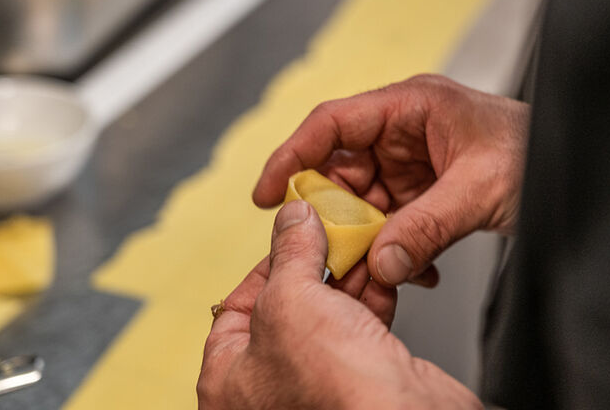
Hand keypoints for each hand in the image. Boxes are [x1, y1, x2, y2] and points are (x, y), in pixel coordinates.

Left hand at [197, 200, 480, 408]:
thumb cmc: (333, 389)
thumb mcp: (292, 298)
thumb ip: (290, 252)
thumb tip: (293, 219)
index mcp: (230, 381)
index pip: (233, 310)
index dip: (262, 268)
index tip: (287, 240)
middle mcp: (269, 390)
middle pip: (287, 309)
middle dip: (313, 269)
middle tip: (326, 237)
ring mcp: (317, 388)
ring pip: (328, 318)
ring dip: (347, 279)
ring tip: (358, 248)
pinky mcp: (361, 381)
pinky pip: (361, 331)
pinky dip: (371, 300)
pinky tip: (379, 275)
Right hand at [253, 74, 529, 286]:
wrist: (581, 170)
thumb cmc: (540, 151)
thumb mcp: (482, 187)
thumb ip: (428, 226)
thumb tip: (381, 262)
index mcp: (412, 106)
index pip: (333, 123)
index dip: (292, 155)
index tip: (267, 192)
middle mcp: (406, 133)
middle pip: (342, 172)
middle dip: (335, 217)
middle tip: (331, 255)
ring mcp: (415, 165)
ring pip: (365, 206)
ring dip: (367, 244)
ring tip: (373, 276)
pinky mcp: (427, 194)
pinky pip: (393, 224)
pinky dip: (396, 251)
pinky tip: (413, 271)